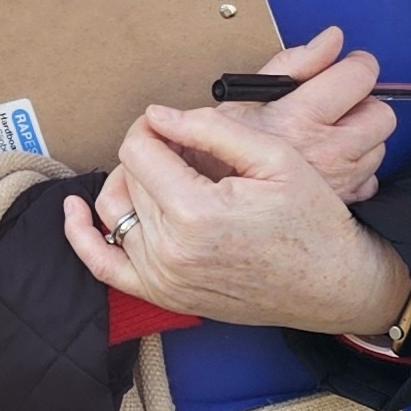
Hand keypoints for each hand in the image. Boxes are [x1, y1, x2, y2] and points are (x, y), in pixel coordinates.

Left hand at [62, 105, 410, 339]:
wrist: (334, 283)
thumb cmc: (313, 220)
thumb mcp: (275, 157)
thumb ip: (210, 130)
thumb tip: (158, 115)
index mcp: (196, 213)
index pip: (140, 148)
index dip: (154, 126)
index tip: (178, 125)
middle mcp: (170, 251)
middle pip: (128, 176)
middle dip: (151, 153)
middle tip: (190, 152)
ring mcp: (164, 279)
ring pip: (114, 211)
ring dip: (131, 184)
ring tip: (164, 171)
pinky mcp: (164, 295)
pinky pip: (104, 265)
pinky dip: (83, 237)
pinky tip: (75, 211)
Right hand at [216, 27, 396, 203]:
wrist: (216, 202)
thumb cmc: (224, 151)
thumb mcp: (247, 96)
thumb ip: (295, 63)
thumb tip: (331, 40)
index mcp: (301, 117)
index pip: (359, 76)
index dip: (357, 65)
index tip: (350, 66)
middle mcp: (326, 149)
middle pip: (381, 114)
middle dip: (364, 103)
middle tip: (339, 104)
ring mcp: (339, 178)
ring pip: (379, 145)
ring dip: (361, 136)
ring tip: (330, 134)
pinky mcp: (344, 200)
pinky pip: (370, 177)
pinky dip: (357, 167)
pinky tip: (333, 162)